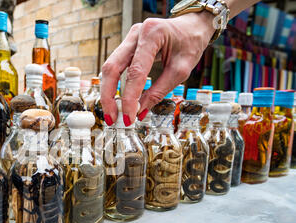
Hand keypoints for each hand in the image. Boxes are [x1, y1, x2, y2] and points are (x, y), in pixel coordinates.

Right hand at [100, 12, 215, 126]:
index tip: (129, 117)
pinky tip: (116, 100)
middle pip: (112, 67)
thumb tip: (140, 111)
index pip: (135, 72)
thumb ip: (159, 91)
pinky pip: (115, 67)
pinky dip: (114, 85)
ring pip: (109, 67)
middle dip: (109, 96)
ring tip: (112, 113)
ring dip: (108, 92)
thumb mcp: (181, 70)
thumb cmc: (190, 43)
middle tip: (111, 118)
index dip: (129, 97)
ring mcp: (129, 38)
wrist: (193, 26)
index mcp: (152, 34)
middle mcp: (136, 33)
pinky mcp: (127, 46)